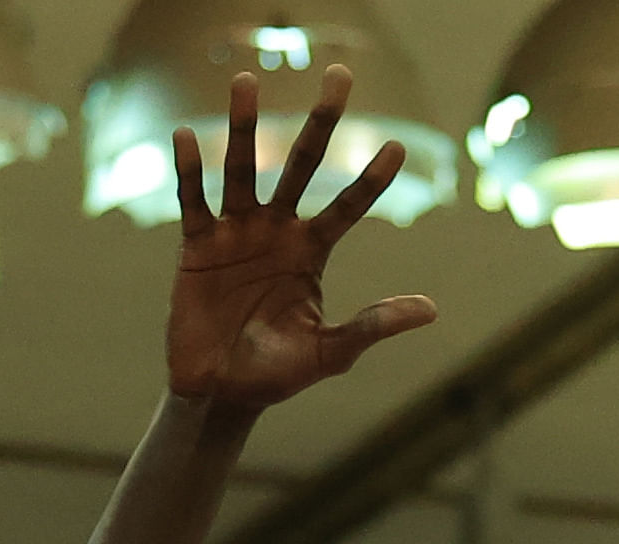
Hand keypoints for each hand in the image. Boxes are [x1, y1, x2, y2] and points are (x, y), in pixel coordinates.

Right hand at [166, 71, 432, 411]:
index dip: (371, 179)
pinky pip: (194, 201)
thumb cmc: (277, 374)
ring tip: (246, 82)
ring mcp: (236, 233)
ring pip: (242, 169)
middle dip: (320, 123)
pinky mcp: (197, 246)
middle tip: (340, 75)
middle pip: (300, 165)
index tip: (398, 147)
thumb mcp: (330, 353)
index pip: (347, 207)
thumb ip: (373, 325)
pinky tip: (187, 135)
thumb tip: (431, 309)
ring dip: (243, 127)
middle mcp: (277, 231)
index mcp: (311, 252)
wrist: (221, 393)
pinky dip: (190, 170)